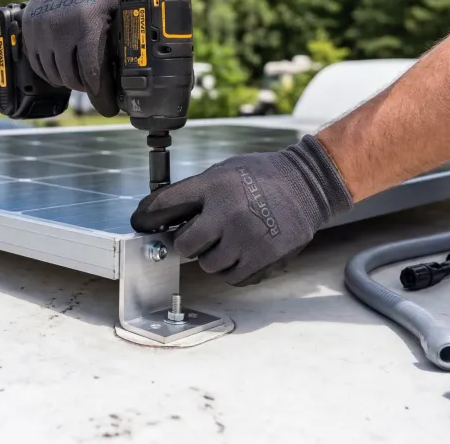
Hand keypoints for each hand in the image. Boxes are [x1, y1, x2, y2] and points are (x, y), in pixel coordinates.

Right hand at [22, 0, 135, 116]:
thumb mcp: (122, 12)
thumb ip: (124, 43)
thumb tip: (135, 78)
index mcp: (86, 24)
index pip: (92, 75)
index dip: (102, 97)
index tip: (110, 109)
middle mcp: (59, 27)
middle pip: (72, 78)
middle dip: (88, 87)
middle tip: (100, 87)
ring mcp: (40, 26)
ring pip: (52, 74)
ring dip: (68, 80)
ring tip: (83, 76)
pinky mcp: (28, 25)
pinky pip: (36, 61)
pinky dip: (49, 70)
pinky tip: (64, 66)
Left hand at [130, 135, 352, 285]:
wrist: (308, 185)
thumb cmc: (264, 176)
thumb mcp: (225, 171)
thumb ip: (197, 192)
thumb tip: (161, 214)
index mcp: (215, 186)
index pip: (165, 204)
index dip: (148, 215)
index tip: (141, 222)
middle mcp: (227, 213)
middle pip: (185, 245)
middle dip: (190, 242)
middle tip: (202, 235)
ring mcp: (246, 238)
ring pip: (208, 265)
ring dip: (214, 257)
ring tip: (230, 240)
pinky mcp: (263, 258)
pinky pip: (232, 277)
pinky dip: (234, 269)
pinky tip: (245, 251)